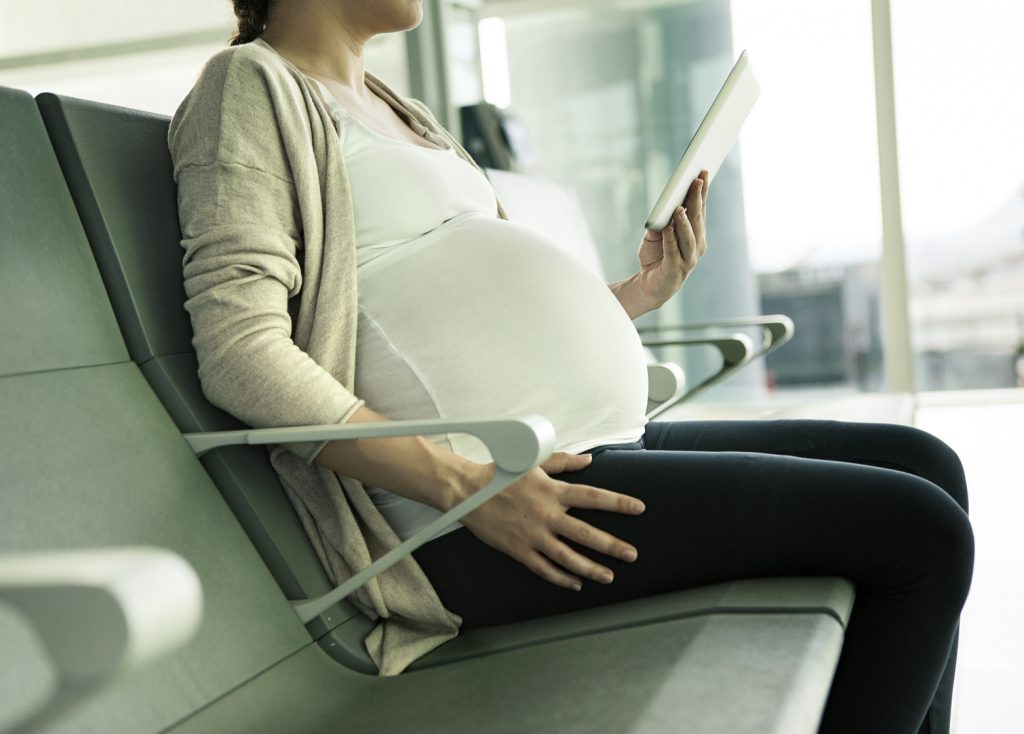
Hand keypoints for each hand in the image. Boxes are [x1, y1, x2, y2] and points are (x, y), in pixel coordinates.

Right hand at [461, 453, 644, 589]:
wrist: (467, 493)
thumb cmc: (500, 474)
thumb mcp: (533, 462)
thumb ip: (563, 462)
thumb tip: (588, 461)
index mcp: (552, 491)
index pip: (593, 497)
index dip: (618, 503)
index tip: (638, 508)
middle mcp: (546, 515)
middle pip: (585, 534)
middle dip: (612, 546)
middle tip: (631, 554)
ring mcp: (532, 536)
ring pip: (568, 558)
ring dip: (591, 568)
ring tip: (609, 576)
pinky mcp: (519, 550)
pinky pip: (544, 569)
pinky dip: (562, 578)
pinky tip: (576, 583)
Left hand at [635, 170, 709, 309]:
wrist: (649, 286)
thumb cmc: (655, 257)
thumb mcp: (656, 235)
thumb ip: (662, 221)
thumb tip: (666, 206)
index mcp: (696, 235)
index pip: (700, 209)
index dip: (702, 191)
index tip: (703, 171)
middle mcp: (696, 246)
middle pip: (697, 219)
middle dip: (698, 198)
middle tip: (697, 179)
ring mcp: (688, 260)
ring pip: (689, 238)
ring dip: (685, 222)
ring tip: (680, 208)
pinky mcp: (675, 271)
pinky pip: (673, 253)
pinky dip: (670, 240)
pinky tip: (668, 229)